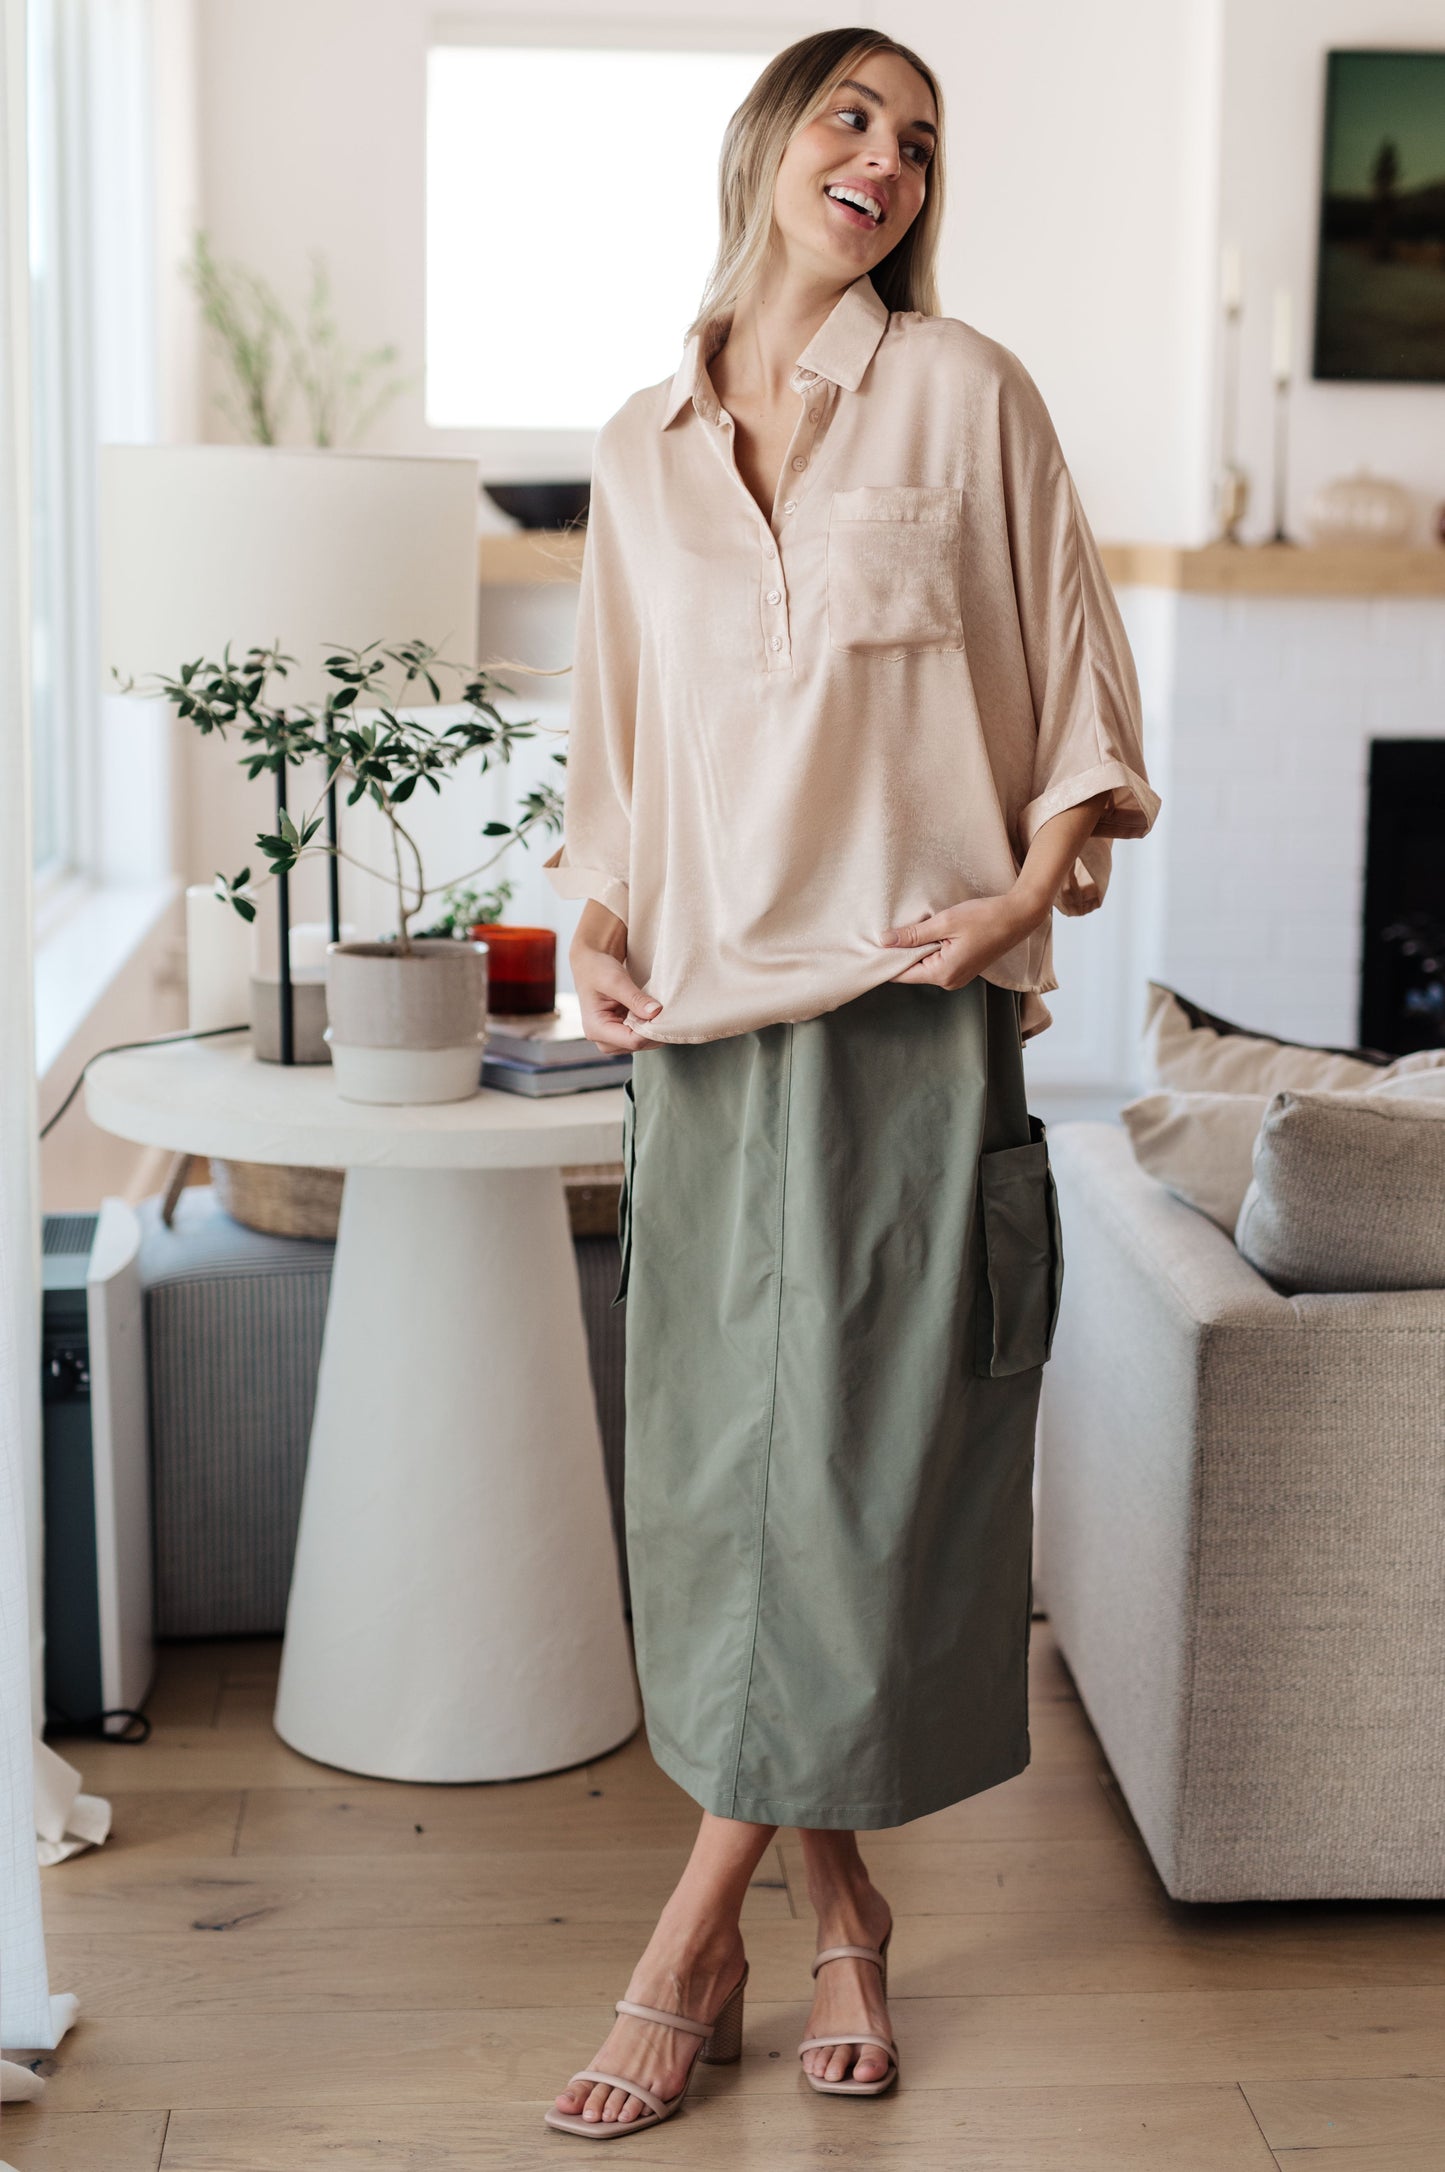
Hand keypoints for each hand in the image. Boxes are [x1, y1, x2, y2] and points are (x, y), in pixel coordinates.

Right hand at [571, 903, 662, 1051]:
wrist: (591, 964)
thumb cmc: (598, 969)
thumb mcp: (616, 980)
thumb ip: (635, 998)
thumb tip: (656, 1012)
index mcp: (596, 1029)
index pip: (632, 1041)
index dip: (652, 1031)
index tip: (666, 1014)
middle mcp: (603, 1039)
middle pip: (638, 1045)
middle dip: (654, 1031)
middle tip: (668, 1012)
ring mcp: (612, 1038)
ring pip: (642, 1043)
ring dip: (654, 1029)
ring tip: (661, 1011)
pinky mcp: (620, 1033)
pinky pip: (641, 1036)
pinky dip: (650, 1026)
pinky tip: (655, 1013)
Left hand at [879, 891, 1040, 989]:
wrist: (1017, 917)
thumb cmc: (984, 918)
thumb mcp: (945, 922)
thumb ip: (913, 934)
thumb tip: (884, 941)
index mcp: (942, 974)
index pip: (901, 974)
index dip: (886, 960)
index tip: (872, 946)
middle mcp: (949, 981)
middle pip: (912, 970)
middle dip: (900, 953)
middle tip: (887, 931)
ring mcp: (957, 977)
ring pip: (924, 965)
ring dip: (916, 949)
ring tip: (907, 929)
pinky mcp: (963, 968)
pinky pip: (937, 961)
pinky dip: (929, 949)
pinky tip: (926, 933)